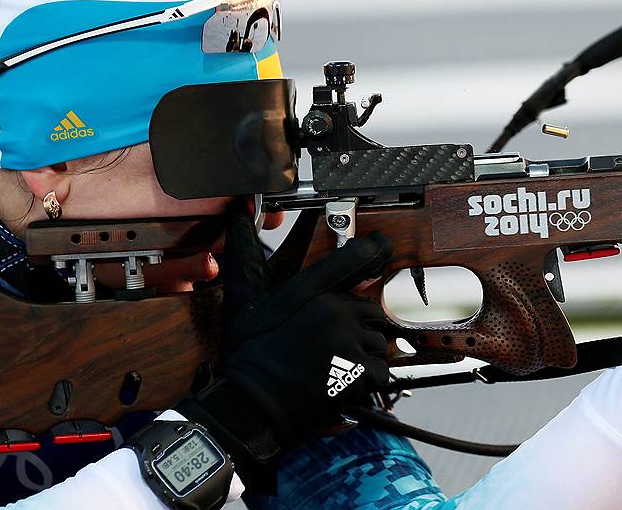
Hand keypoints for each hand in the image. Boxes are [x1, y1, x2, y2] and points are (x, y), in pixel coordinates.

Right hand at [177, 211, 392, 486]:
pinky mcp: (357, 371)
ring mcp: (348, 340)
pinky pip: (381, 370)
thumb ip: (248, 256)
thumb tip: (237, 216)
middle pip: (373, 309)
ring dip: (365, 355)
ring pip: (378, 342)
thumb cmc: (248, 355)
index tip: (384, 247)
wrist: (250, 405)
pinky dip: (369, 380)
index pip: (356, 257)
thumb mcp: (245, 299)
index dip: (376, 249)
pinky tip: (344, 384)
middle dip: (362, 326)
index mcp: (309, 289)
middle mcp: (333, 309)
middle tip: (338, 345)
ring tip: (335, 367)